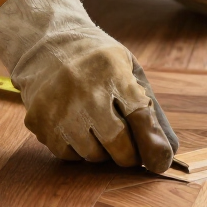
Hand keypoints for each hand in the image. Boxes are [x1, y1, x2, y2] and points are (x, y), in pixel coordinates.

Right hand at [0, 0, 178, 172]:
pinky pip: (68, 155)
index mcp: (113, 71)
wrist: (46, 44)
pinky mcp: (38, 120)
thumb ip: (151, 110)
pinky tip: (75, 126)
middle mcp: (84, 90)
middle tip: (127, 146)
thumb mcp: (129, 71)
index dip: (154, 146)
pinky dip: (77, 149)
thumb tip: (168, 152)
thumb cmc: (97, 61)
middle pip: (119, 145)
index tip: (160, 162)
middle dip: (129, 153)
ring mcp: (58, 106)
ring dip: (101, 150)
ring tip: (96, 126)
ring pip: (93, 155)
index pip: (141, 118)